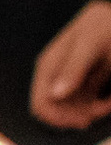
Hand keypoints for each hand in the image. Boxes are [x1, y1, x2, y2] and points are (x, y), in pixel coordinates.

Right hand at [30, 0, 110, 130]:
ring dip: (91, 113)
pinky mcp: (84, 82)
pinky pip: (86, 105)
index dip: (59, 118)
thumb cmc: (102, 26)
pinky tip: (109, 101)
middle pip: (56, 112)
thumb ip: (73, 68)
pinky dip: (99, 107)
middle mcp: (55, 76)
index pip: (41, 105)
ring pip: (72, 112)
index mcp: (48, 67)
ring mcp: (69, 81)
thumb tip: (55, 95)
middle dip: (77, 116)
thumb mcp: (89, 44)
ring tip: (107, 104)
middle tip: (99, 110)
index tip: (84, 119)